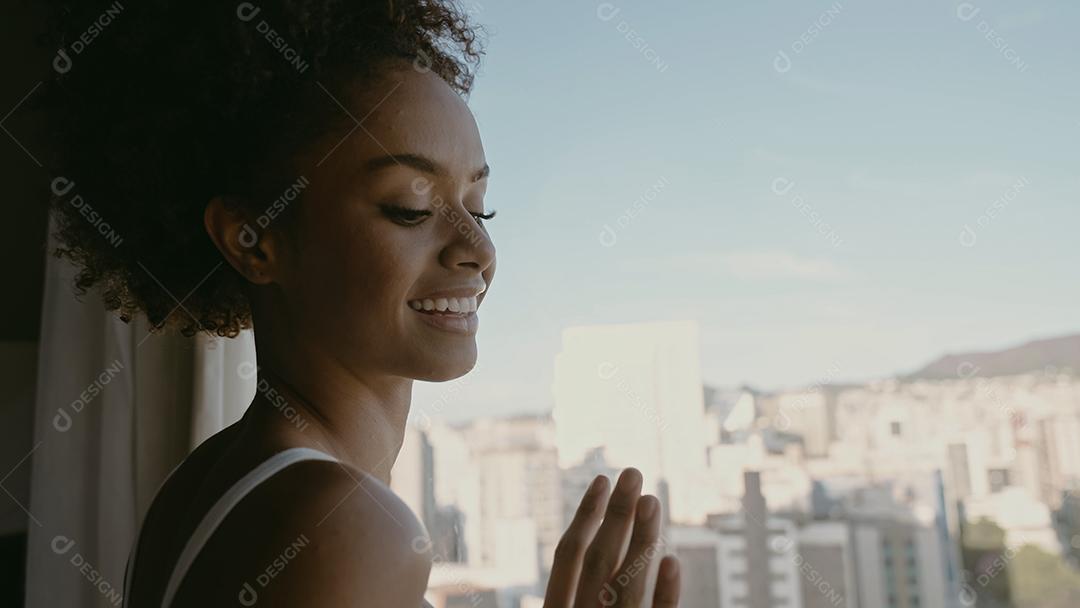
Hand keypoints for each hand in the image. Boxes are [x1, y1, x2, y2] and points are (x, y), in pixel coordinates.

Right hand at [543, 468, 680, 606]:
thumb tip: (602, 537)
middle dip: (617, 516)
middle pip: (599, 562)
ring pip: (627, 587)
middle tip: (632, 473)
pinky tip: (672, 561)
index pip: (569, 557)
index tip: (602, 480)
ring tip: (651, 501)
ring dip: (641, 541)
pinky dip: (665, 593)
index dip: (585, 516)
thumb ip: (575, 589)